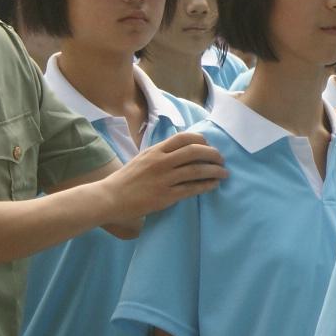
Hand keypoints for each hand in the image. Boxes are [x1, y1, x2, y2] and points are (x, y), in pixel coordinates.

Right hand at [109, 133, 226, 219]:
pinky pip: (192, 189)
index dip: (200, 140)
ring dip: (215, 171)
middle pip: (195, 151)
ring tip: (224, 173)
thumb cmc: (126, 179)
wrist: (110, 198)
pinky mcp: (167, 196)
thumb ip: (159, 154)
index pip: (183, 138)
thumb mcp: (142, 158)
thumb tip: (178, 151)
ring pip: (197, 170)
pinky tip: (214, 185)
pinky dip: (206, 185)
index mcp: (156, 150)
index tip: (208, 145)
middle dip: (213, 154)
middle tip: (221, 159)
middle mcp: (162, 161)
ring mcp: (165, 179)